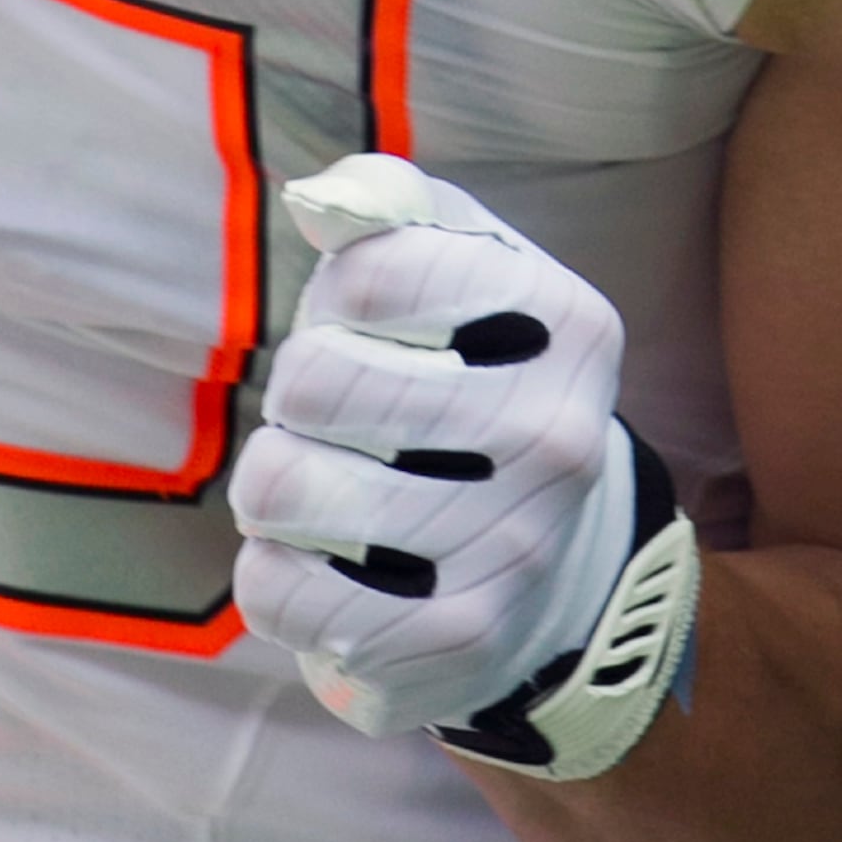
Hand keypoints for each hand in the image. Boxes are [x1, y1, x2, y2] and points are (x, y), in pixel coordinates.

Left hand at [230, 155, 697, 774]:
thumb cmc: (470, 382)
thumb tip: (325, 203)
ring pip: (279, 488)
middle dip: (299, 395)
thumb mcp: (460, 269)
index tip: (370, 326)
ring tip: (330, 492)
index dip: (337, 298)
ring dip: (276, 485)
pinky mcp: (454, 638)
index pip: (372, 272)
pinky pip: (276, 590)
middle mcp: (556, 435)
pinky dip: (274, 570)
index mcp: (567, 322)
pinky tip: (329, 565)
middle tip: (341, 422)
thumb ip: (391, 207)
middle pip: (312, 380)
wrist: (551, 564)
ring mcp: (510, 545)